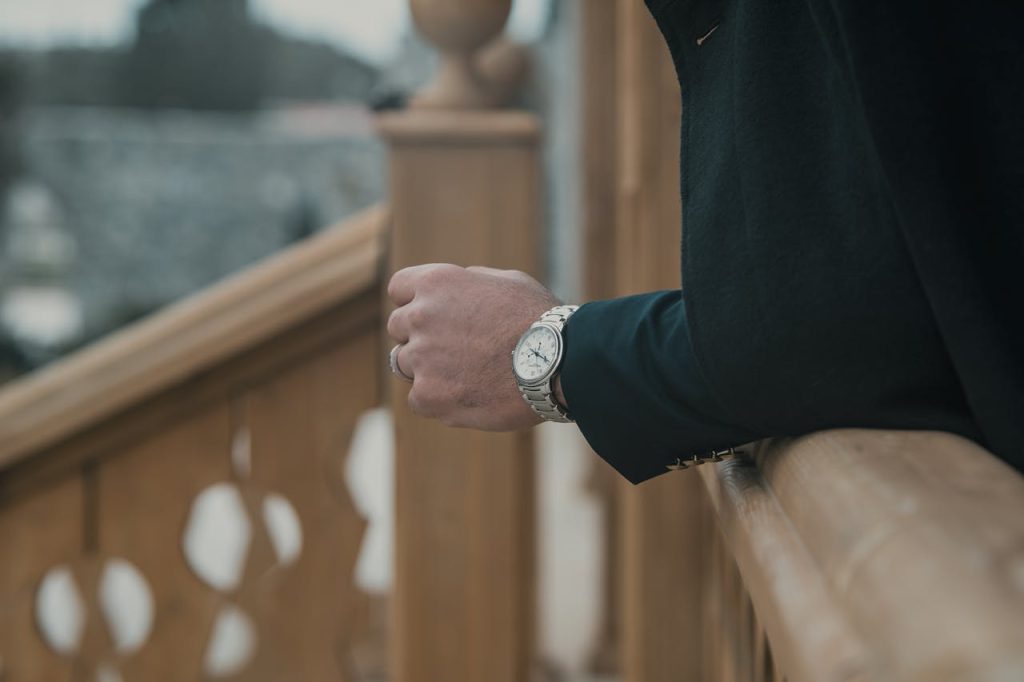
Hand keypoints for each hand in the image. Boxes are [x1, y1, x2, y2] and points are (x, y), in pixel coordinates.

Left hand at [387, 263, 560, 429]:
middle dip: (421, 336)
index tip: (432, 316)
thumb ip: (471, 283)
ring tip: (465, 375)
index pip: (399, 289)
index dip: (415, 302)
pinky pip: (418, 399)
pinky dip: (439, 401)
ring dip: (427, 369)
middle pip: (398, 328)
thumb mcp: (507, 282)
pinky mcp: (428, 394)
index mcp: (437, 283)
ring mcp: (422, 357)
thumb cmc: (539, 321)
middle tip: (454, 350)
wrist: (558, 363)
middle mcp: (420, 316)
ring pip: (404, 365)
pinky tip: (469, 396)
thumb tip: (458, 286)